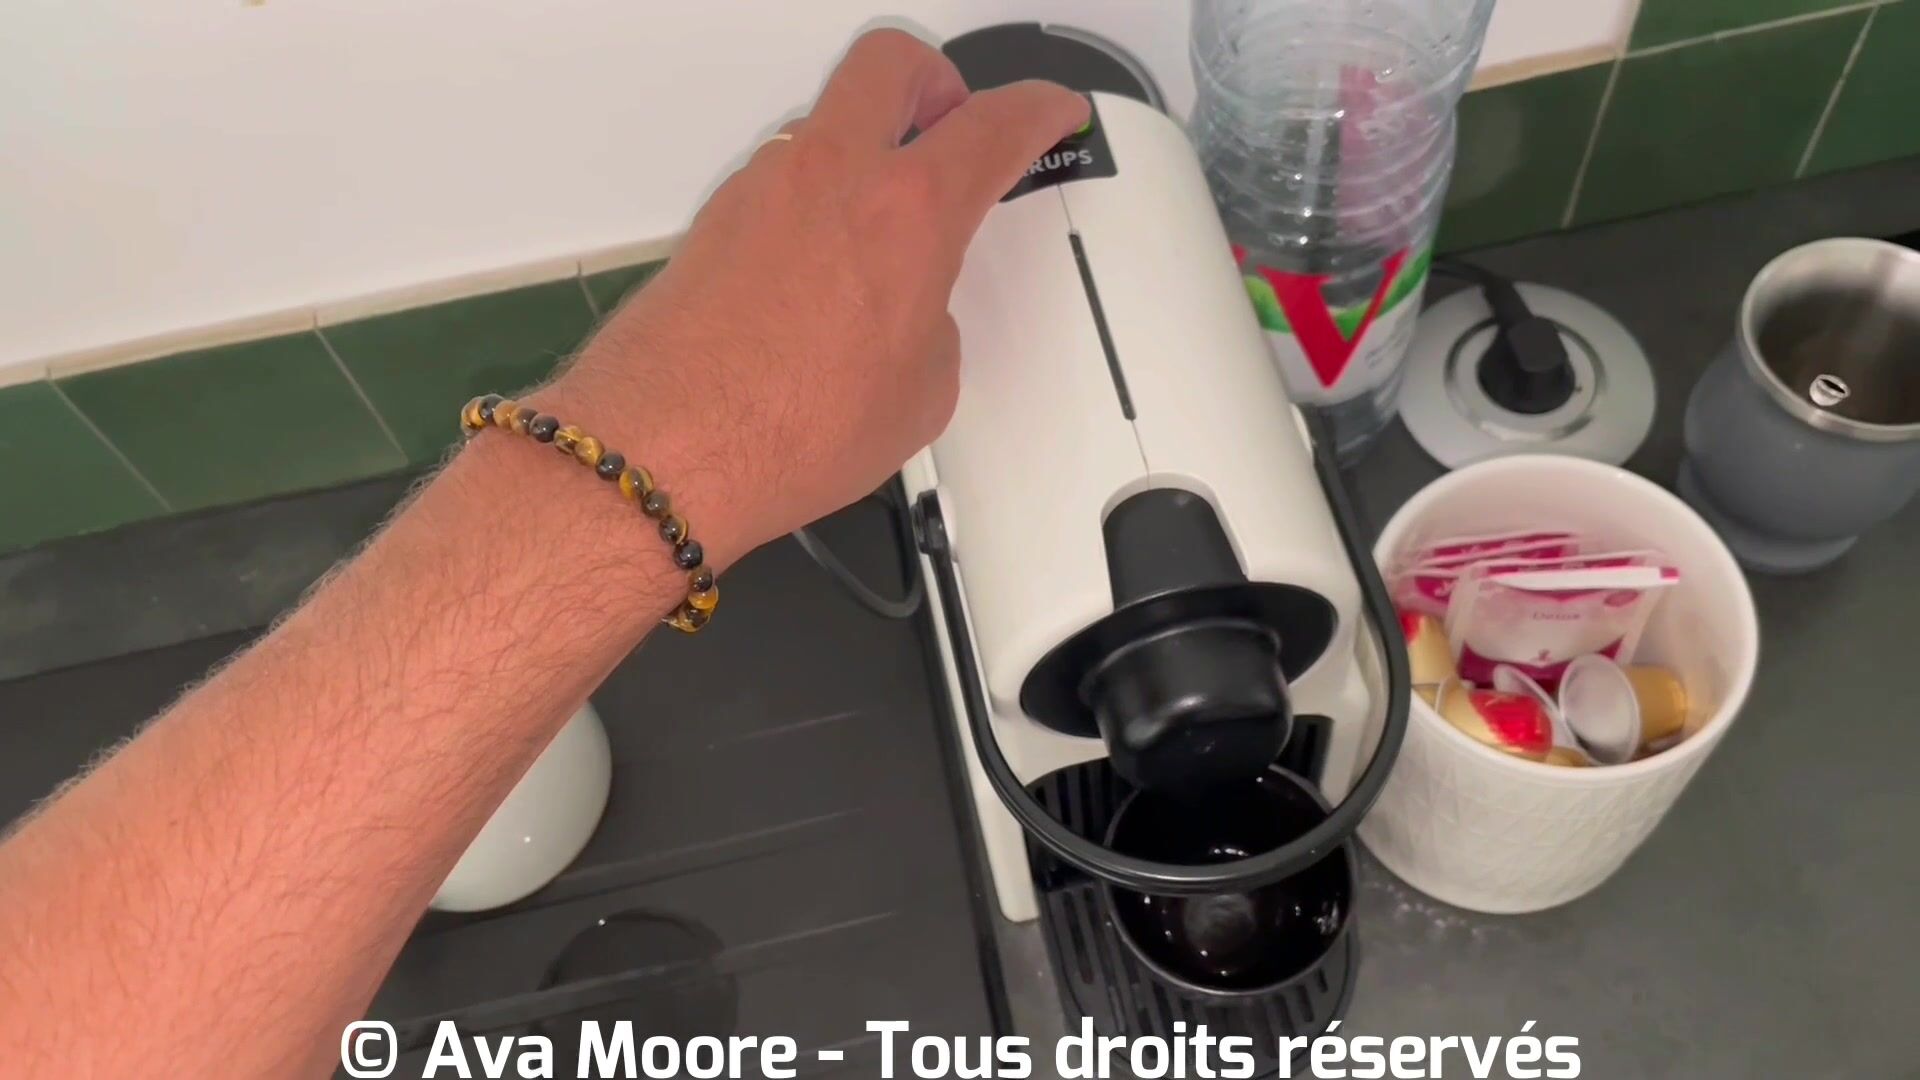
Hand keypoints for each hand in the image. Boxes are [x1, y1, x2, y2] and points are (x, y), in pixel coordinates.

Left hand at [539, 29, 1087, 568]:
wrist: (666, 449)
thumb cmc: (783, 427)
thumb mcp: (920, 393)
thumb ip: (932, 327)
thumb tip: (914, 322)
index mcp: (907, 210)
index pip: (993, 125)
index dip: (1037, 110)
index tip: (1050, 111)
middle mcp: (830, 176)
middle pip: (893, 64)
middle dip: (936, 81)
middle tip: (953, 120)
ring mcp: (763, 189)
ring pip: (827, 120)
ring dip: (865, 145)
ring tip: (882, 216)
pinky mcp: (716, 222)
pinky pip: (779, 179)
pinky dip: (813, 198)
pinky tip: (822, 265)